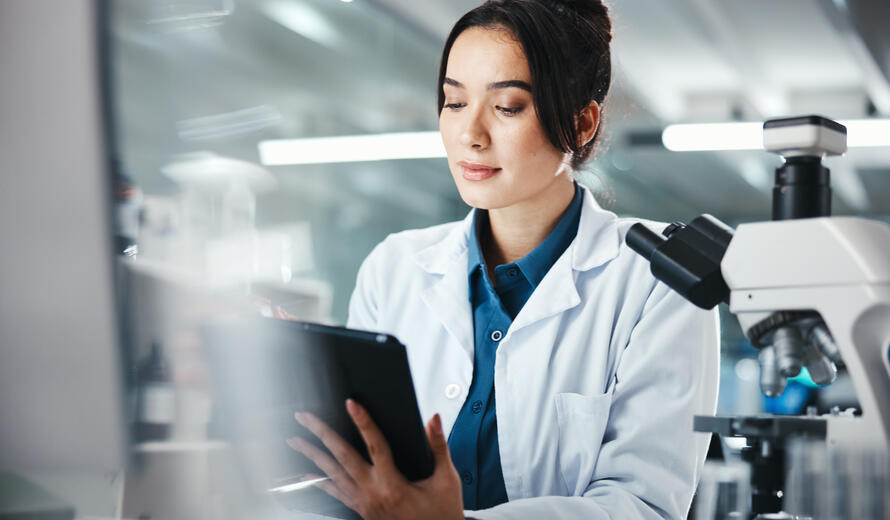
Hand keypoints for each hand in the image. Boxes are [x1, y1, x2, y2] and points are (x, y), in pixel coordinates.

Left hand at [288, 399, 463, 519]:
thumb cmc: (442, 513)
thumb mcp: (446, 479)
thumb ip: (439, 447)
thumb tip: (433, 421)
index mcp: (394, 485)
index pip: (375, 446)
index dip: (363, 422)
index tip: (352, 404)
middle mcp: (373, 494)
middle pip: (342, 457)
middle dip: (321, 434)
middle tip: (305, 417)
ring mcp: (364, 503)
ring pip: (332, 475)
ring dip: (312, 455)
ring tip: (296, 439)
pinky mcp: (362, 510)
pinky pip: (335, 494)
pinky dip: (318, 483)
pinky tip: (306, 474)